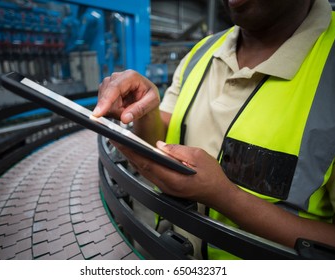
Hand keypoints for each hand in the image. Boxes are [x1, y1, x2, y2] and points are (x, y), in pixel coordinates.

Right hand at [93, 70, 159, 123]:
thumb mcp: (152, 103)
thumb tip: (125, 118)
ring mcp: (110, 83)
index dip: (105, 101)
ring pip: (103, 102)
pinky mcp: (105, 90)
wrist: (146, 98)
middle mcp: (118, 77)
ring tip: (127, 109)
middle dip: (116, 110)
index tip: (98, 113)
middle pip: (107, 96)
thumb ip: (139, 110)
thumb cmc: (150, 97)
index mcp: (131, 76)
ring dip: (114, 111)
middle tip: (130, 113)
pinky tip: (121, 108)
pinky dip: (111, 111)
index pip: (115, 87)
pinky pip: (102, 105)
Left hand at [112, 140, 236, 207]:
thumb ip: (177, 150)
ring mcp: (164, 188)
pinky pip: (150, 173)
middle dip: (127, 152)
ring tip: (122, 144)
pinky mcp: (166, 186)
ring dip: (132, 157)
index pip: (146, 163)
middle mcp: (165, 185)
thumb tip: (160, 145)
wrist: (219, 194)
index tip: (119, 140)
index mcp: (172, 178)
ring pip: (143, 171)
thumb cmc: (212, 176)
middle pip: (141, 167)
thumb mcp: (198, 156)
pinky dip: (141, 163)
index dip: (131, 151)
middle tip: (114, 138)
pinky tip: (137, 154)